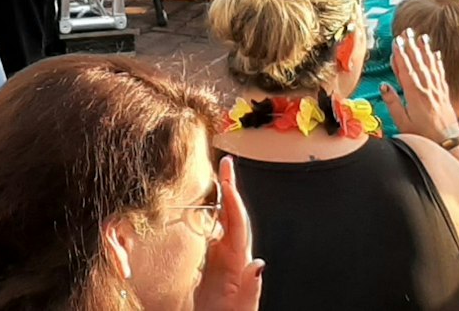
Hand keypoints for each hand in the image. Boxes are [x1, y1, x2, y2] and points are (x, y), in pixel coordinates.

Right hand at [194, 156, 263, 310]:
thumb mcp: (239, 310)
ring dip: (219, 199)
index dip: (233, 201)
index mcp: (237, 265)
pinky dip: (206, 217)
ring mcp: (220, 261)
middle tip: (225, 162)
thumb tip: (259, 263)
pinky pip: (208, 236)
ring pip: (220, 224)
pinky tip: (199, 208)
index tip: (228, 177)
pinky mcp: (207, 267)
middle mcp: (231, 258)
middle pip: (231, 217)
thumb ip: (250, 290)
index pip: (237, 226)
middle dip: (229, 189)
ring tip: (215, 176)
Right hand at [379, 29, 458, 143]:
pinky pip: (440, 74)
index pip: (406, 69)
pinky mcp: (444, 94)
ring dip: (425, 50)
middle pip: (418, 63)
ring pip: (430, 65)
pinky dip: (437, 62)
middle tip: (407, 31)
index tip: (396, 41)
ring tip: (422, 36)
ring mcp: (437, 90)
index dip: (400, 54)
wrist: (449, 143)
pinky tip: (436, 54)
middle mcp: (427, 89)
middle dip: (411, 46)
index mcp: (414, 94)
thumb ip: (393, 103)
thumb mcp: (403, 122)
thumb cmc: (422, 134)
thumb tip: (384, 86)